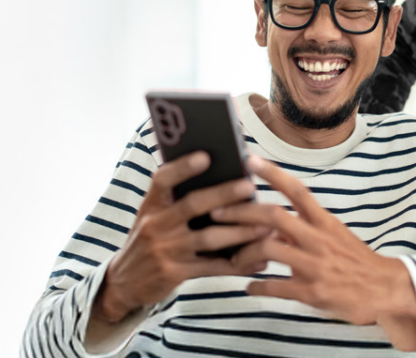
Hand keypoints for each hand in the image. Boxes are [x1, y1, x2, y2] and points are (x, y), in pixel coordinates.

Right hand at [95, 152, 268, 322]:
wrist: (123, 283)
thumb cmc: (151, 240)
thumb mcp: (154, 216)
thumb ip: (179, 199)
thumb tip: (225, 176)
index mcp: (152, 205)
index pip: (163, 180)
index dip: (183, 167)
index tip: (206, 155)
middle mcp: (156, 225)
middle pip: (193, 205)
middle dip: (224, 194)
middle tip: (249, 187)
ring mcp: (165, 250)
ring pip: (209, 238)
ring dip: (241, 232)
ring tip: (267, 226)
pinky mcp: (175, 274)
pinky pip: (213, 267)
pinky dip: (239, 264)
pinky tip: (260, 260)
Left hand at [212, 155, 415, 351]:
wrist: (384, 288)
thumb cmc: (356, 260)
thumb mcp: (335, 235)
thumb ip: (306, 227)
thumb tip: (272, 222)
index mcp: (325, 221)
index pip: (296, 190)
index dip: (272, 174)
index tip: (250, 160)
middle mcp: (318, 239)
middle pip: (273, 217)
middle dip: (241, 212)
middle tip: (216, 211)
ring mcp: (314, 265)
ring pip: (268, 250)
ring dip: (243, 253)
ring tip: (232, 257)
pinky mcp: (311, 291)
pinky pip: (274, 287)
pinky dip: (256, 286)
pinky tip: (249, 286)